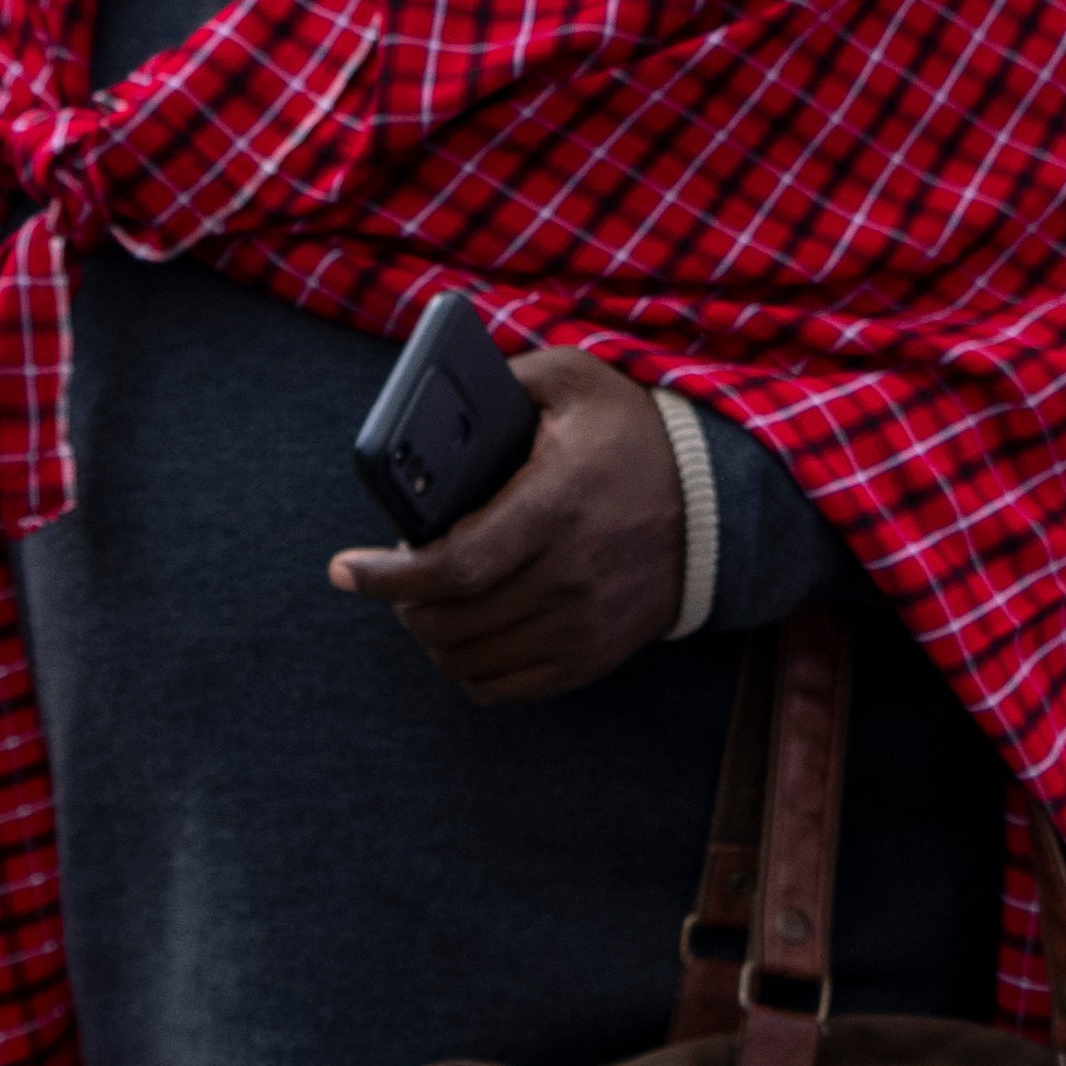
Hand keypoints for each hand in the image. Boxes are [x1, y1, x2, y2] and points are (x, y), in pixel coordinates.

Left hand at [326, 343, 681, 703]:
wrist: (721, 503)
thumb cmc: (632, 435)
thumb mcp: (576, 380)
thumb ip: (506, 377)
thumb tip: (435, 395)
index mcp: (558, 504)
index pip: (455, 565)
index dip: (389, 577)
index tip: (345, 570)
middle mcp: (573, 574)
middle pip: (453, 620)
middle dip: (402, 604)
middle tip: (389, 579)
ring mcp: (587, 623)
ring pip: (471, 659)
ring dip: (431, 636)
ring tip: (424, 605)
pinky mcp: (595, 654)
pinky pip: (506, 688)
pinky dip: (468, 671)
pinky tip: (462, 639)